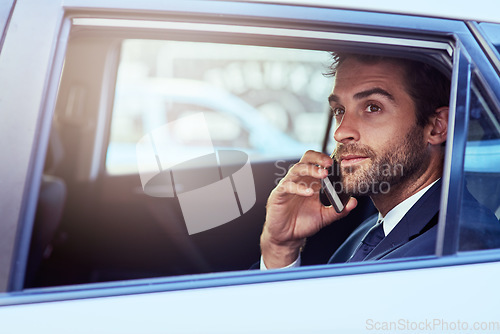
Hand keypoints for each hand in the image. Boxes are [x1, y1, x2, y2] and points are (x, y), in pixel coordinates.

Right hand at [260, 150, 356, 267]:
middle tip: (330, 164)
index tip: (339, 164)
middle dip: (318, 158)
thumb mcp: (324, 216)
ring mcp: (288, 185)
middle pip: (306, 160)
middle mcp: (299, 180)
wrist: (287, 237)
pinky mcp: (279, 194)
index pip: (317, 163)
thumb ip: (338, 210)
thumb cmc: (303, 223)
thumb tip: (354, 202)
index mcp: (310, 182)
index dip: (327, 160)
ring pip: (297, 169)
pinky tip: (309, 193)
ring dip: (311, 170)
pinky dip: (299, 188)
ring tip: (323, 175)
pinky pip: (288, 186)